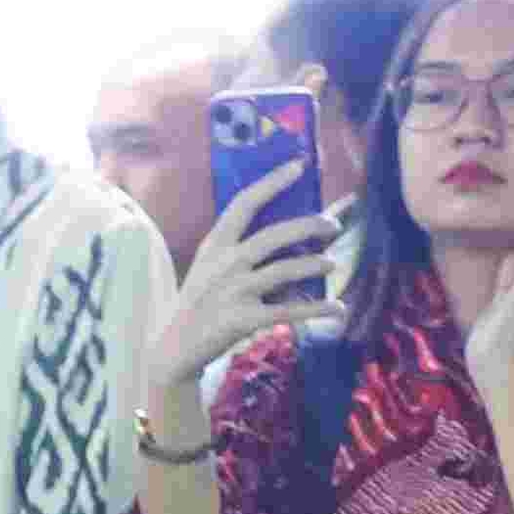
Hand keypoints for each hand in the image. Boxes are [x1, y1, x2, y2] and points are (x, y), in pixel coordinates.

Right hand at [153, 161, 340, 391]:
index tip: (299, 165)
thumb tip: (290, 228)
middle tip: (333, 226)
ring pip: (285, 271)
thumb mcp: (208, 268)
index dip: (273, 182)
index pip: (244, 204)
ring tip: (331, 264)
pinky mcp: (243, 320)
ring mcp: (233, 292)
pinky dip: (317, 309)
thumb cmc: (200, 302)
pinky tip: (338, 308)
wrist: (174, 349)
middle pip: (274, 235)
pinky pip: (289, 311)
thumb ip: (239, 247)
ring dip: (315, 265)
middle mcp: (224, 265)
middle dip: (310, 226)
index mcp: (214, 246)